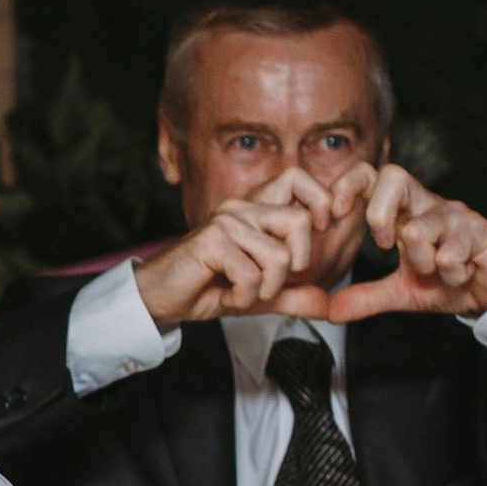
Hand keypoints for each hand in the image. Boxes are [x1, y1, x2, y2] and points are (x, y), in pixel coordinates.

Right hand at [132, 167, 352, 328]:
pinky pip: (250, 275)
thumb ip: (293, 295)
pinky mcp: (213, 240)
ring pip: (278, 256)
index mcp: (254, 212)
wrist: (158, 300)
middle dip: (295, 264)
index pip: (297, 180)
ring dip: (263, 289)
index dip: (319, 201)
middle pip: (301, 221)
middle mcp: (241, 209)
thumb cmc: (203, 289)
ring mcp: (226, 222)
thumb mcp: (259, 294)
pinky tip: (224, 296)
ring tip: (239, 294)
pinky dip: (242, 298)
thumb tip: (328, 305)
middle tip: (270, 283)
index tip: (319, 230)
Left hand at [324, 163, 486, 322]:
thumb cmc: (446, 282)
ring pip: (417, 230)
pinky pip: (448, 256)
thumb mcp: (400, 292)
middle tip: (384, 246)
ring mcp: (455, 215)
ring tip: (438, 272)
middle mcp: (428, 205)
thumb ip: (364, 297)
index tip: (332, 216)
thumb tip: (328, 311)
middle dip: (378, 214)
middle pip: (394, 176)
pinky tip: (461, 275)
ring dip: (421, 263)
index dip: (348, 186)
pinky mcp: (480, 231)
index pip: (372, 177)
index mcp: (405, 212)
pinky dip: (450, 276)